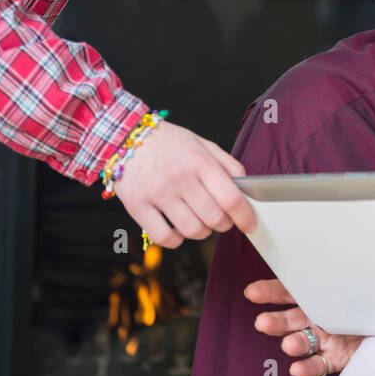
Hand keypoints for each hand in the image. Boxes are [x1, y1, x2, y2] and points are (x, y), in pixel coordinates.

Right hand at [110, 120, 252, 247]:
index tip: (250, 224)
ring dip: (203, 232)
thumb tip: (246, 188)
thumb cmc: (168, 142)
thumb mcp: (203, 143)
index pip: (230, 197)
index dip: (245, 216)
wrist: (124, 136)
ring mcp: (157, 193)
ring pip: (192, 230)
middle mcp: (179, 177)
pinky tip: (178, 228)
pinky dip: (177, 239)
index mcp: (199, 160)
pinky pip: (164, 238)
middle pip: (214, 218)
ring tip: (201, 222)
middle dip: (225, 224)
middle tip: (222, 219)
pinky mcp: (137, 206)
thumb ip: (228, 164)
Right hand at [246, 277, 363, 375]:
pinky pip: (318, 364)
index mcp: (317, 293)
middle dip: (275, 322)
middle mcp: (316, 316)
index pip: (289, 290)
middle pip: (290, 319)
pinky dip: (307, 367)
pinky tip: (298, 368)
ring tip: (290, 345)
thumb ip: (340, 268)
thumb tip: (337, 244)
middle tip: (262, 323)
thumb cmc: (371, 292)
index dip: (269, 292)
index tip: (252, 292)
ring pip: (302, 342)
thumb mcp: (356, 277)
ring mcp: (325, 337)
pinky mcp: (336, 357)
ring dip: (293, 344)